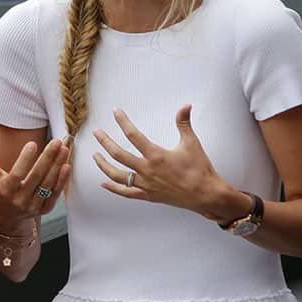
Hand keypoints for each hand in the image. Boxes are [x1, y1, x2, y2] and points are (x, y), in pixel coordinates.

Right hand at [0, 139, 70, 232]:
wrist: (8, 216)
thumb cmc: (1, 192)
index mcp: (6, 191)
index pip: (17, 174)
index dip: (24, 159)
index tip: (33, 144)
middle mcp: (20, 200)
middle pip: (36, 176)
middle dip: (47, 157)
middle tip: (56, 142)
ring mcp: (33, 206)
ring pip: (48, 184)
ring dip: (57, 165)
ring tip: (64, 150)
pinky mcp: (45, 210)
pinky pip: (55, 194)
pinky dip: (62, 180)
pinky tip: (66, 166)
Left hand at [92, 105, 230, 215]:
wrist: (206, 195)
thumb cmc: (200, 169)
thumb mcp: (192, 143)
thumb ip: (184, 123)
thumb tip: (186, 105)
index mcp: (156, 155)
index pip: (133, 135)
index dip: (123, 121)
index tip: (115, 112)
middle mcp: (147, 170)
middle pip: (118, 154)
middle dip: (105, 142)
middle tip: (96, 133)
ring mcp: (146, 185)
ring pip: (117, 175)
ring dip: (103, 165)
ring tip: (95, 156)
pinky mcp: (148, 196)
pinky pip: (126, 193)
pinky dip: (113, 188)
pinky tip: (103, 183)